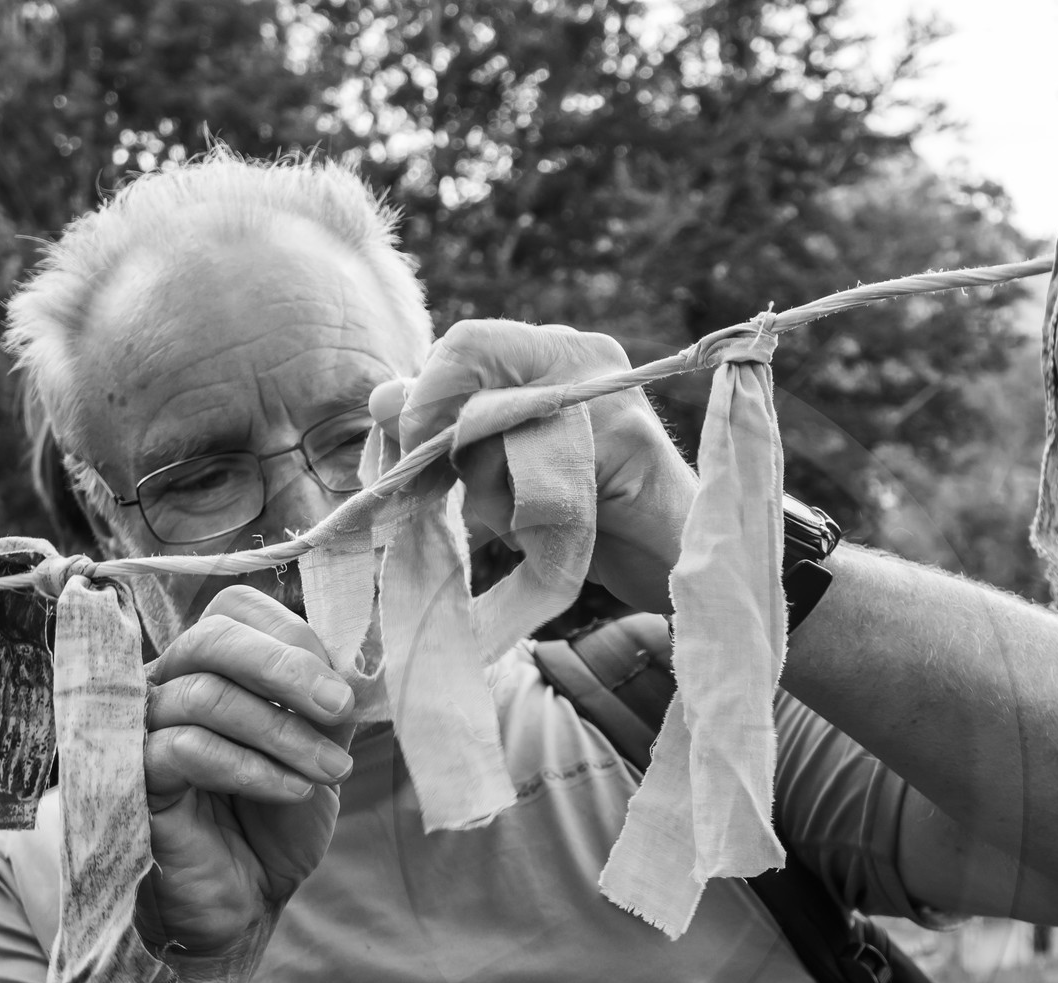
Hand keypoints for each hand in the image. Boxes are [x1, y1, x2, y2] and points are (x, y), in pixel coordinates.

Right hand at [140, 585, 355, 963]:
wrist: (246, 902)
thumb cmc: (276, 822)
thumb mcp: (319, 753)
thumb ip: (332, 703)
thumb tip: (363, 656)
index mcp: (213, 666)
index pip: (237, 611)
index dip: (293, 637)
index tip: (346, 687)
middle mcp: (168, 684)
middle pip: (213, 638)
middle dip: (287, 668)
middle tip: (341, 707)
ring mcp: (141, 729)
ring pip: (204, 696)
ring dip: (282, 733)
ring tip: (330, 771)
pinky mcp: (130, 778)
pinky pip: (184, 750)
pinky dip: (250, 767)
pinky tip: (290, 792)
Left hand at [373, 320, 696, 611]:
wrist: (677, 564)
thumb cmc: (587, 517)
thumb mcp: (503, 469)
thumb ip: (447, 431)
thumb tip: (380, 396)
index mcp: (552, 350)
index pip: (465, 343)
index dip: (426, 400)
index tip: (416, 455)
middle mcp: (586, 355)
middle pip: (476, 390)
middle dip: (460, 460)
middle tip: (475, 502)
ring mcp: (613, 395)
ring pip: (503, 441)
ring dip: (497, 500)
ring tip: (532, 522)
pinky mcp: (631, 447)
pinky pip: (541, 484)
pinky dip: (531, 522)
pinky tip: (552, 534)